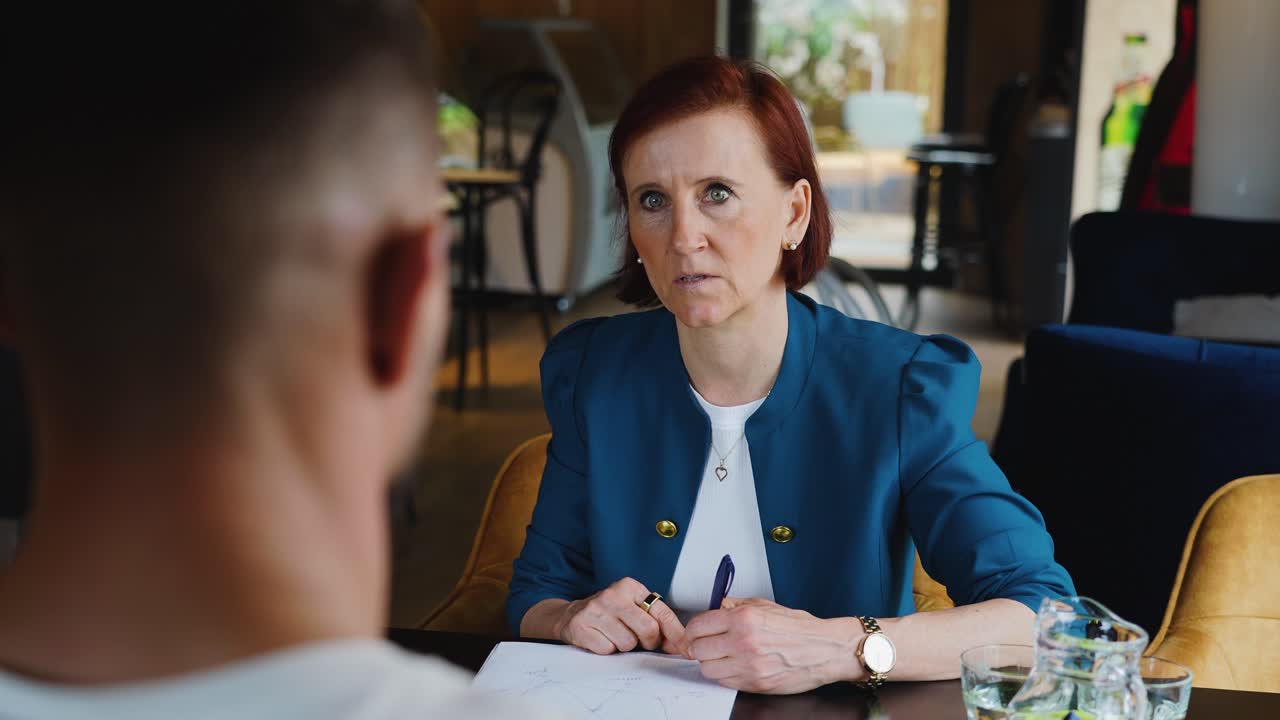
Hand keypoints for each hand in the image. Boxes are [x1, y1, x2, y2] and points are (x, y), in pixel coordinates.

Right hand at [554, 577, 688, 655]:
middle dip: (648, 641)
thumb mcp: (634, 609)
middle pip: (648, 629)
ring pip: (627, 643)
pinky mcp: (581, 626)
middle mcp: (613, 594)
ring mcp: (595, 609)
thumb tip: (682, 645)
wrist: (572, 615)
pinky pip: (607, 650)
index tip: (686, 649)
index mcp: (630, 586)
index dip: (676, 634)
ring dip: (624, 646)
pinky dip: (607, 649)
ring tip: (614, 635)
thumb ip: (658, 624)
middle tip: (638, 639)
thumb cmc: (610, 614)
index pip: (662, 613)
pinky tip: (601, 638)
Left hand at [685, 597, 863, 693]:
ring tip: (722, 656)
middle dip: (699, 646)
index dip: (693, 629)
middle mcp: (744, 641)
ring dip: (710, 662)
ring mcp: (749, 665)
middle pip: (698, 649)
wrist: (824, 649)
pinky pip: (724, 682)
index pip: (698, 625)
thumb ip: (735, 605)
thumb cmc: (799, 628)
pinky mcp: (754, 684)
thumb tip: (714, 607)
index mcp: (744, 618)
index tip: (696, 631)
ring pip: (707, 669)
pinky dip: (724, 675)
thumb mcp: (765, 605)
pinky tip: (734, 665)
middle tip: (706, 644)